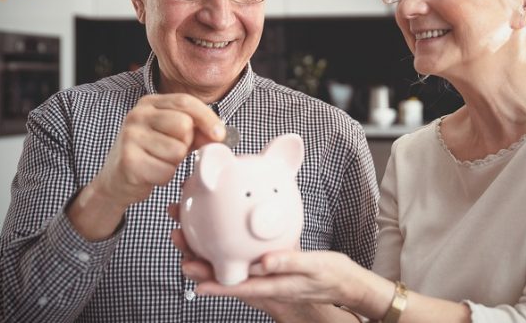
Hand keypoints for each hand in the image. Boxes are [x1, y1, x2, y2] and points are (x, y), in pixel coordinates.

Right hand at [68, 94, 225, 239]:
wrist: (116, 180)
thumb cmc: (150, 154)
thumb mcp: (172, 134)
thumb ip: (196, 130)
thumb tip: (220, 135)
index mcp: (150, 103)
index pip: (186, 102)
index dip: (207, 118)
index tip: (220, 135)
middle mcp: (137, 115)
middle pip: (184, 125)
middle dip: (186, 144)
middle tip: (173, 151)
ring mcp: (130, 137)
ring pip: (177, 151)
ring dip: (174, 163)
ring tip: (159, 162)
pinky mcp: (128, 161)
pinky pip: (166, 171)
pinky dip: (164, 177)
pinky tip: (151, 173)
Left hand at [168, 204, 330, 320]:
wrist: (346, 282)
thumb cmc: (332, 276)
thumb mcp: (315, 267)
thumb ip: (290, 263)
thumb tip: (264, 263)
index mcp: (274, 285)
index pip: (238, 286)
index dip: (213, 282)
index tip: (191, 279)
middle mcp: (265, 282)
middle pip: (227, 275)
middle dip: (201, 263)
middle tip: (179, 246)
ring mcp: (266, 276)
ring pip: (232, 267)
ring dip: (209, 255)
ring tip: (188, 240)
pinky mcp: (270, 267)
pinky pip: (244, 261)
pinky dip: (229, 250)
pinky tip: (220, 239)